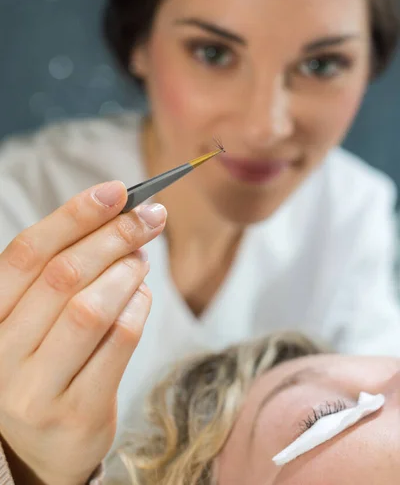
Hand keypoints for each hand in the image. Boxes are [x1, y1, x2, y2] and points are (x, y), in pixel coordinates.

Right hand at [0, 181, 166, 484]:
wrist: (41, 449)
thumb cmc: (43, 361)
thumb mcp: (35, 316)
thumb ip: (63, 270)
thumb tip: (120, 215)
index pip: (27, 253)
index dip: (73, 215)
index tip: (116, 190)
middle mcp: (1, 355)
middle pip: (64, 275)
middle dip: (114, 236)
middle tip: (150, 217)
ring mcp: (35, 390)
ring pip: (92, 307)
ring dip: (128, 272)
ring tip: (142, 259)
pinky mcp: (77, 414)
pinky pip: (119, 342)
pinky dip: (139, 308)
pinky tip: (143, 295)